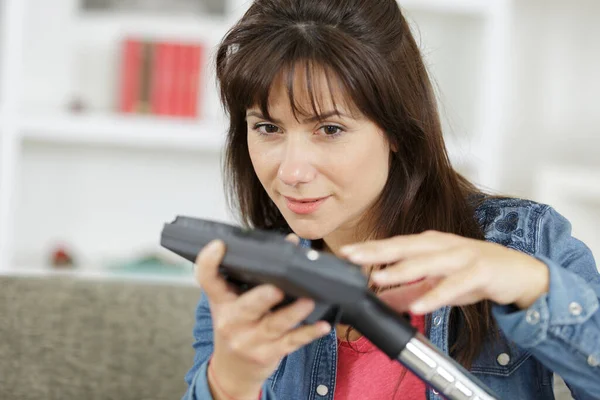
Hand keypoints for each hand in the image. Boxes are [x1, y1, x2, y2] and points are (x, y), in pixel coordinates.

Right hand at [195, 234, 330, 399]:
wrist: (232, 372)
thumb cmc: (238, 327)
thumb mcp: (235, 302)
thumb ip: (257, 275)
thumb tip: (292, 243)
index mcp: (221, 301)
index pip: (208, 279)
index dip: (209, 261)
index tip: (219, 245)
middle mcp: (231, 321)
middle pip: (246, 306)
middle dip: (262, 297)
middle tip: (277, 288)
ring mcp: (249, 340)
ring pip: (274, 325)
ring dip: (293, 313)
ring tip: (308, 300)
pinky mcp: (268, 354)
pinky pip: (291, 342)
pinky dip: (308, 333)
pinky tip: (322, 326)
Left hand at [340, 231, 549, 314]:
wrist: (520, 273)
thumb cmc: (475, 274)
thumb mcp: (436, 284)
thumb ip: (407, 292)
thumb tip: (377, 299)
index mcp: (429, 245)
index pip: (394, 245)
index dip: (369, 249)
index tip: (344, 253)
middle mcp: (442, 246)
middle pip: (404, 247)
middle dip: (376, 251)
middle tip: (350, 256)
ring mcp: (461, 256)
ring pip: (428, 262)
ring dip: (402, 270)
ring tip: (378, 278)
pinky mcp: (479, 271)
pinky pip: (455, 285)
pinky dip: (436, 295)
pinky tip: (419, 306)